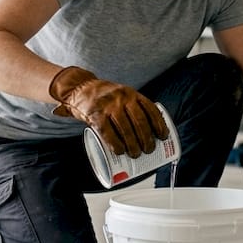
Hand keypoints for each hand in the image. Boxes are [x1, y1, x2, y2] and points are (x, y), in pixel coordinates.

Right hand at [49, 66, 168, 157]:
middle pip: (140, 121)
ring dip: (133, 145)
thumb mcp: (121, 95)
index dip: (159, 124)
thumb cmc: (104, 98)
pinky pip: (108, 132)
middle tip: (149, 150)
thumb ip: (132, 108)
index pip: (150, 109)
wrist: (79, 88)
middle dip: (146, 139)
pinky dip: (115, 144)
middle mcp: (122, 98)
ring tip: (135, 154)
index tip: (163, 137)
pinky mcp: (96, 115)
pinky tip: (119, 151)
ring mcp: (108, 106)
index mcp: (132, 93)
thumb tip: (148, 132)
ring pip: (125, 129)